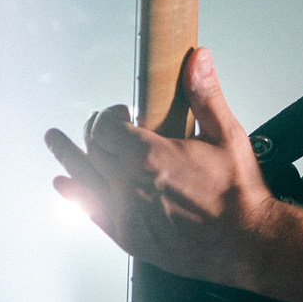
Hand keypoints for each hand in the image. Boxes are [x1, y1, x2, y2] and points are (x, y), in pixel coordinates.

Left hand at [44, 47, 278, 285]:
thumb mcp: (227, 135)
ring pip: (82, 178)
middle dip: (92, 131)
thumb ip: (205, 95)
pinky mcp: (128, 237)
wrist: (248, 244)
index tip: (121, 110)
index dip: (108, 114)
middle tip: (96, 125)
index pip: (105, 126)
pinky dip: (73, 195)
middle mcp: (130, 184)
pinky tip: (64, 184)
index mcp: (150, 155)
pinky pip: (90, 212)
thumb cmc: (240, 192)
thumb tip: (198, 57)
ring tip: (53, 140)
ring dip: (66, 156)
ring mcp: (125, 213)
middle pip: (91, 149)